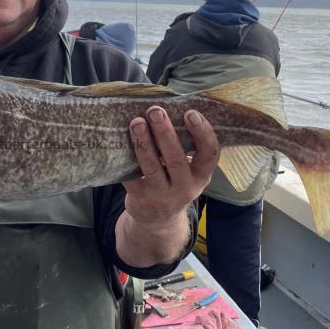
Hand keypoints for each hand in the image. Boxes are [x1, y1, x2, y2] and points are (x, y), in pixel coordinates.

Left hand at [123, 107, 217, 229]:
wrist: (158, 220)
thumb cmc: (174, 183)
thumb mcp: (188, 172)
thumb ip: (185, 147)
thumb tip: (169, 108)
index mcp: (201, 176)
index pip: (210, 155)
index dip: (202, 133)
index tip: (191, 113)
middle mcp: (185, 188)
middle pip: (176, 159)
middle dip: (165, 133)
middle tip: (156, 111)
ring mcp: (162, 196)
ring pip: (152, 167)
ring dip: (143, 142)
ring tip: (136, 122)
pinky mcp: (140, 199)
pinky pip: (131, 176)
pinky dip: (125, 158)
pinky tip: (119, 141)